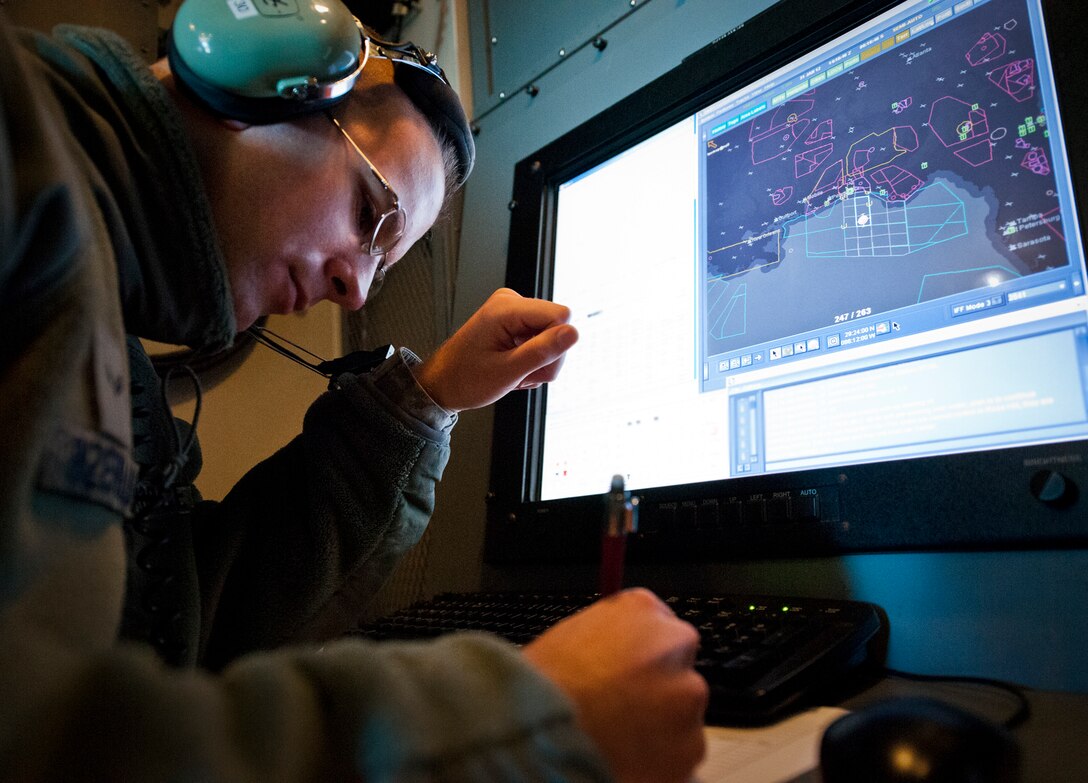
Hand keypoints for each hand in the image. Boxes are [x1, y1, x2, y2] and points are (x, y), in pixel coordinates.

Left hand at [412, 288, 578, 411]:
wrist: (443, 385)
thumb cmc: (464, 380)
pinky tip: (515, 368)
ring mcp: (513, 311)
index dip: (554, 346)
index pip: (561, 316)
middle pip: (559, 327)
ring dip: (539, 363)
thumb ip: (542, 352)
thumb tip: (573, 333)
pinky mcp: (516, 322)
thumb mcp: (506, 372)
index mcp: (506, 308)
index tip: (531, 365)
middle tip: (521, 375)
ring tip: (515, 373)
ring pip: (553, 337)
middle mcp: (511, 302)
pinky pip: (542, 340)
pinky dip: (532, 360)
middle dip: (546, 358)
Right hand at [523, 588, 708, 782]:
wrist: (541, 733)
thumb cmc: (543, 685)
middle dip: (657, 685)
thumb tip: (618, 648)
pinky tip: (627, 753)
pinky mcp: (692, 742)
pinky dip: (663, 755)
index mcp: (641, 608)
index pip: (658, 624)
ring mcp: (687, 693)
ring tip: (618, 732)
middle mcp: (672, 642)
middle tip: (622, 705)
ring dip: (661, 720)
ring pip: (682, 709)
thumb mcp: (571, 634)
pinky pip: (682, 748)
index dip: (641, 654)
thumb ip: (609, 635)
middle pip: (677, 664)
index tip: (629, 671)